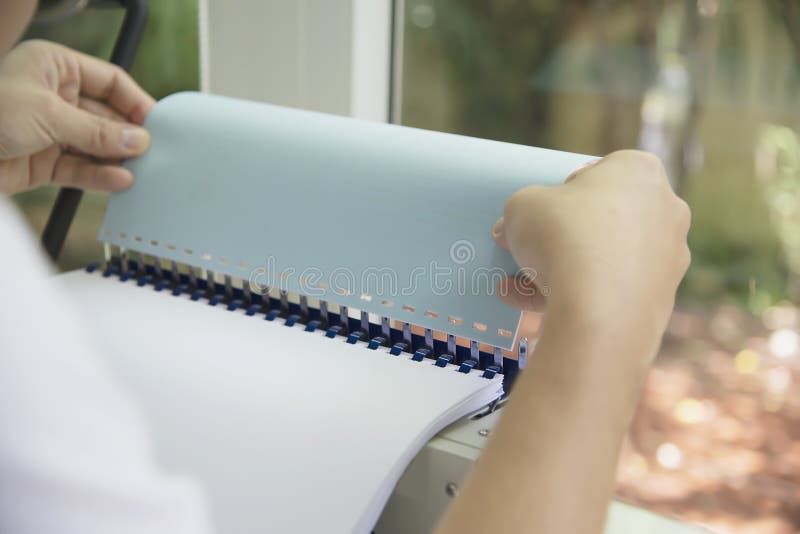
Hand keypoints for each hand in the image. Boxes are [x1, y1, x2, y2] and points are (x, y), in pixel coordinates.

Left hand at [0, 40, 154, 194]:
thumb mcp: (48, 116)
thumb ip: (96, 131)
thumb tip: (138, 140)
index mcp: (54, 67)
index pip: (110, 81)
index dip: (136, 102)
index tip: (158, 124)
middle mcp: (55, 96)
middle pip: (107, 116)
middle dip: (129, 136)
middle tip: (155, 154)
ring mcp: (51, 131)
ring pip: (96, 145)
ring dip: (117, 159)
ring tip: (143, 172)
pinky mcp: (44, 162)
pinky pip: (80, 169)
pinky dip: (100, 176)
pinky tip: (119, 182)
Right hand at [493, 150, 689, 344]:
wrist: (600, 310)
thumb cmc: (564, 237)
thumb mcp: (522, 206)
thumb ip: (519, 211)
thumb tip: (510, 230)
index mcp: (639, 171)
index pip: (599, 173)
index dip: (564, 191)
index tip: (543, 210)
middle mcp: (665, 210)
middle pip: (603, 219)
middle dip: (563, 236)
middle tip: (528, 248)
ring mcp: (667, 258)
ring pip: (604, 261)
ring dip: (560, 271)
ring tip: (515, 286)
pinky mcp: (659, 300)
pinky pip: (609, 292)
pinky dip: (574, 298)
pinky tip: (529, 307)